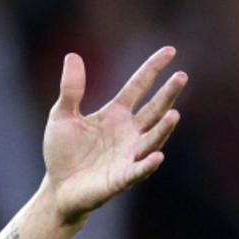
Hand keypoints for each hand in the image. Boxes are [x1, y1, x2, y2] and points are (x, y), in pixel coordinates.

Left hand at [42, 47, 187, 224]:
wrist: (57, 188)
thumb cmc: (62, 153)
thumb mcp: (61, 116)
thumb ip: (71, 90)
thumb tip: (72, 55)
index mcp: (115, 114)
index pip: (138, 87)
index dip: (152, 69)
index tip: (170, 51)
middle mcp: (128, 132)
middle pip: (153, 110)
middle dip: (167, 95)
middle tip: (181, 77)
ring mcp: (128, 155)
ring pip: (152, 139)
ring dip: (163, 128)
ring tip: (174, 114)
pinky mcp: (121, 178)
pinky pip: (138, 170)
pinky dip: (147, 164)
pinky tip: (156, 156)